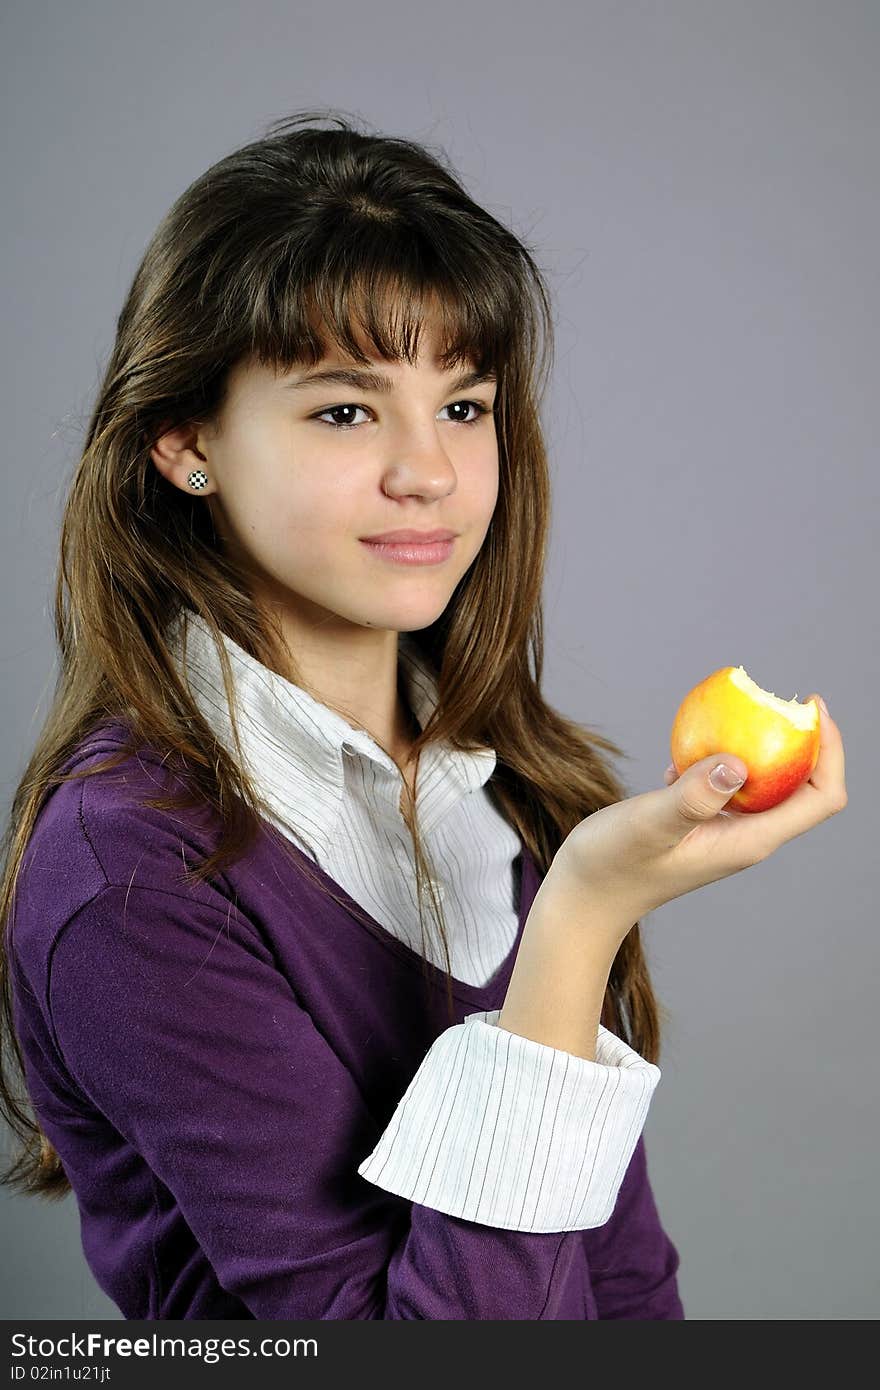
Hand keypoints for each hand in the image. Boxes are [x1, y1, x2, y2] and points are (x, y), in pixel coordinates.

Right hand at [551, 693, 846, 924]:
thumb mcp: (648, 824)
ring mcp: (726, 832)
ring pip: (765, 784)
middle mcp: (748, 837)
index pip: (821, 797)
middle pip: (803, 787)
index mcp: (750, 840)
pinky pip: (728, 786)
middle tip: (776, 700)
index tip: (809, 707)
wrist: (585, 896)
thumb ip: (691, 797)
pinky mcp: (703, 825)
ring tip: (732, 716)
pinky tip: (682, 755)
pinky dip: (718, 761)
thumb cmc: (612, 865)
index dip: (830, 751)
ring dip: (760, 749)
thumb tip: (739, 763)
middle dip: (802, 741)